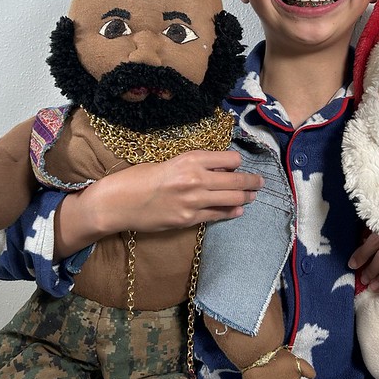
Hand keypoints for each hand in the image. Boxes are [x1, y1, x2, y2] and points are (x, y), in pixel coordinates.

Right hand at [55, 150, 261, 257]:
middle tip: (260, 182)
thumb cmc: (138, 178)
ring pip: (232, 198)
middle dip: (252, 181)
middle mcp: (195, 179)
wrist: (118, 202)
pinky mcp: (188, 219)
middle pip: (236, 180)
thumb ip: (193, 164)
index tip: (240, 164)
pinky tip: (237, 211)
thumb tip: (218, 167)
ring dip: (246, 197)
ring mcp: (193, 201)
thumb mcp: (168, 162)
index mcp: (189, 159)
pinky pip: (217, 215)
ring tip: (252, 196)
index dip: (237, 162)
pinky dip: (231, 212)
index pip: (228, 158)